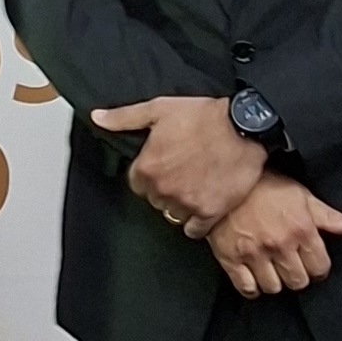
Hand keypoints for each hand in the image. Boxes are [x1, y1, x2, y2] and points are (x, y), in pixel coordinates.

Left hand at [95, 95, 265, 235]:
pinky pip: (194, 230)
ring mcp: (187, 203)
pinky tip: (202, 208)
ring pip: (172, 215)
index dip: (149, 174)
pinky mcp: (211, 212)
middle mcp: (163, 189)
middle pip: (154, 200)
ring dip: (179, 205)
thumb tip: (97, 117)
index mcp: (147, 168)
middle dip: (164, 189)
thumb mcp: (158, 109)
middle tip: (180, 174)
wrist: (244, 127)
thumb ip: (124, 118)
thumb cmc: (203, 116)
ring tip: (192, 188)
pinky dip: (196, 223)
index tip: (162, 166)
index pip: (136, 184)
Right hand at [207, 173, 341, 297]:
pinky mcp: (230, 258)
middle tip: (290, 264)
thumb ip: (330, 217)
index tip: (310, 262)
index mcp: (301, 230)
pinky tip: (254, 275)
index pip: (320, 268)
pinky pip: (247, 288)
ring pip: (274, 287)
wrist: (222, 179)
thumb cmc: (264, 185)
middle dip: (297, 275)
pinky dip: (252, 287)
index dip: (317, 267)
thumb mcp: (302, 196)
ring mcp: (253, 254)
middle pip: (298, 282)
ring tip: (271, 268)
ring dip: (274, 281)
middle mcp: (279, 245)